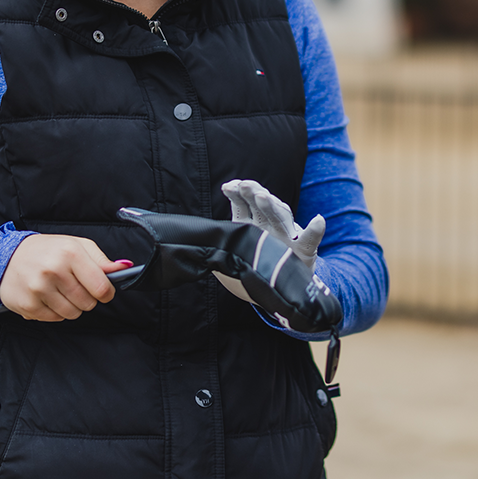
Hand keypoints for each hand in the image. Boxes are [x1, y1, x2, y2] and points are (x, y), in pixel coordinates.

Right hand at [0, 234, 117, 321]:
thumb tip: (124, 268)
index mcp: (70, 253)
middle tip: (74, 286)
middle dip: (87, 298)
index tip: (102, 291)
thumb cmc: (47, 251)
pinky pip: (55, 319)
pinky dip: (55, 312)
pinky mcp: (28, 305)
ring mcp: (39, 289)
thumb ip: (101, 259)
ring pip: (73, 314)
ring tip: (60, 291)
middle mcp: (54, 270)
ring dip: (71, 306)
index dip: (106, 293)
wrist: (6, 257)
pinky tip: (47, 297)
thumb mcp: (76, 245)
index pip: (101, 287)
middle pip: (88, 303)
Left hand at [116, 200, 342, 332]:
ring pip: (283, 217)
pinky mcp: (304, 254)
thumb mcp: (226, 256)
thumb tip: (160, 234)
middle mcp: (270, 226)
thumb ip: (203, 245)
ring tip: (267, 198)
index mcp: (251, 224)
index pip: (243, 202)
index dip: (238, 192)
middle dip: (255, 195)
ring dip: (275, 206)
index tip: (229, 186)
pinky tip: (317, 220)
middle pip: (262, 205)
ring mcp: (288, 239)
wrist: (283, 291)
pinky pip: (310, 240)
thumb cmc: (252, 267)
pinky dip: (314, 230)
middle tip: (247, 188)